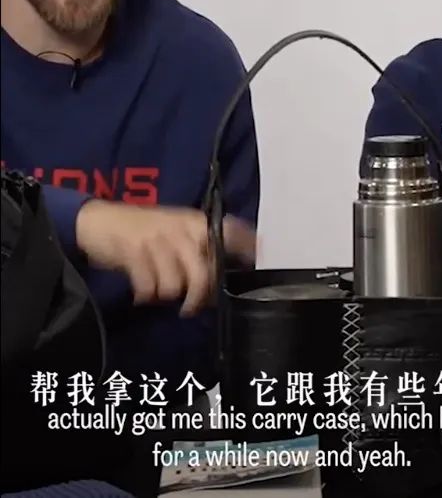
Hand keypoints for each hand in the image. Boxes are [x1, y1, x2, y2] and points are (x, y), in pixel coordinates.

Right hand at [75, 200, 255, 314]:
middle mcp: (180, 229)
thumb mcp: (174, 230)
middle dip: (199, 297)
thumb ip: (199, 248)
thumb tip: (225, 277)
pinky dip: (146, 295)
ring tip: (158, 291)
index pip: (229, 233)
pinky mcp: (134, 252)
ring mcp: (157, 240)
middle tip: (191, 307)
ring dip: (167, 295)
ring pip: (176, 285)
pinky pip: (150, 287)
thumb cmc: (141, 229)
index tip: (259, 261)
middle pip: (204, 274)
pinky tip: (141, 292)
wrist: (97, 220)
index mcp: (194, 222)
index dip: (247, 248)